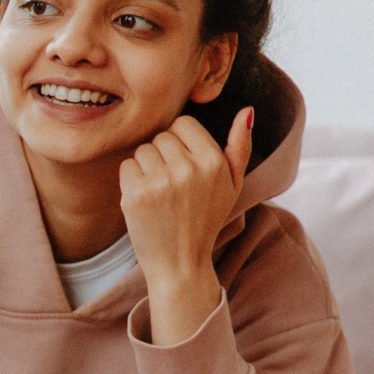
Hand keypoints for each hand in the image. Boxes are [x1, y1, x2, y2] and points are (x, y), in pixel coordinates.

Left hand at [119, 107, 251, 343]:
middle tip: (173, 184)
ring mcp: (160, 182)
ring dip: (146, 167)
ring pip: (142, 150)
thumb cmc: (206, 220)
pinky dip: (131, 180)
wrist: (180, 263)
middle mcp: (188, 169)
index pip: (183, 123)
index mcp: (213, 162)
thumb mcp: (232, 185)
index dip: (180, 141)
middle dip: (163, 155)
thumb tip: (248, 110)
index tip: (184, 164)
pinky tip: (145, 200)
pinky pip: (126, 166)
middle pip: (160, 136)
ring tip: (160, 193)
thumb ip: (240, 147)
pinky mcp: (135, 194)